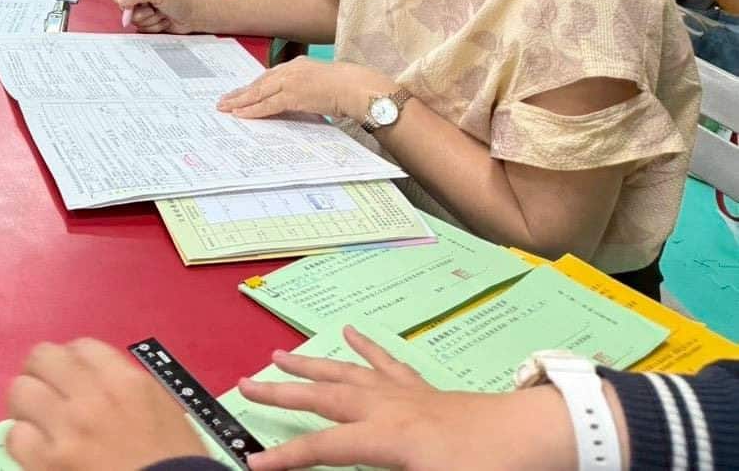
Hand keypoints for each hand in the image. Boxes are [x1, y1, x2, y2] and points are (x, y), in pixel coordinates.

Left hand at [6, 339, 207, 469]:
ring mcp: (67, 428)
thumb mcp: (162, 407)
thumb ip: (124, 385)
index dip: (73, 360)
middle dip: (42, 372)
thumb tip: (93, 378)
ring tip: (37, 419)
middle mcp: (91, 397)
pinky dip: (23, 440)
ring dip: (28, 404)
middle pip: (42, 358)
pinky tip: (36, 447)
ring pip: (20, 391)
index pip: (80, 347)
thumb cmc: (175, 462)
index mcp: (125, 381)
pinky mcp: (47, 462)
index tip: (72, 374)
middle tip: (47, 390)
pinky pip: (15, 435)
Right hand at [113, 0, 201, 33]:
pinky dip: (153, 27)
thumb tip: (121, 2)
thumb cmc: (181, 1)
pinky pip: (142, 28)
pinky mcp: (148, 22)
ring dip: (149, 20)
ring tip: (162, 14)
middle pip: (124, 7)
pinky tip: (164, 21)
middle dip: (139, 12)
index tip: (125, 5)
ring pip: (133, 20)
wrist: (194, 17)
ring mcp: (144, 10)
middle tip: (152, 9)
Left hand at [218, 57, 395, 123]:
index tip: (241, 92)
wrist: (357, 88)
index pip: (269, 76)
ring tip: (225, 108)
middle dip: (240, 92)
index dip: (254, 86)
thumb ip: (307, 89)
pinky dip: (252, 110)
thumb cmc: (348, 87)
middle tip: (224, 100)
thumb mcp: (323, 83)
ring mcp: (291, 82)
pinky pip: (267, 105)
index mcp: (298, 65)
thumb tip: (299, 101)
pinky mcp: (293, 95)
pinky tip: (240, 114)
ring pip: (258, 93)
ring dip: (240, 101)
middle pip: (259, 82)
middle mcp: (291, 70)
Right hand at [240, 327, 581, 470]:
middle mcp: (391, 409)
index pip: (324, 448)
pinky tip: (352, 331)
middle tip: (243, 384)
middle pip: (324, 395)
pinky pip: (389, 364)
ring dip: (311, 364)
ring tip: (279, 354)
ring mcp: (409, 396)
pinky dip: (366, 347)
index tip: (250, 462)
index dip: (285, 458)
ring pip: (348, 373)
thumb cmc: (495, 470)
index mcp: (390, 437)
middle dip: (282, 392)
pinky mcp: (428, 393)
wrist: (544, 439)